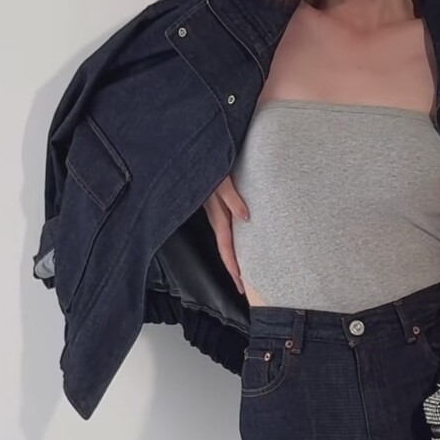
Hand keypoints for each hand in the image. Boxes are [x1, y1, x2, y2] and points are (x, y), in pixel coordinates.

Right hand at [203, 174, 249, 295]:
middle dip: (234, 269)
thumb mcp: (221, 179)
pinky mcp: (217, 203)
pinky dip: (232, 240)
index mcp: (217, 214)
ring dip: (233, 256)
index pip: (226, 246)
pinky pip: (226, 227)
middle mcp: (216, 216)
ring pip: (225, 240)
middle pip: (226, 248)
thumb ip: (232, 198)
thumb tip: (245, 217)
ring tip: (242, 271)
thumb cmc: (207, 162)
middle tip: (243, 288)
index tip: (240, 282)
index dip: (233, 265)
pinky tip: (239, 242)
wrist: (194, 152)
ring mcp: (216, 210)